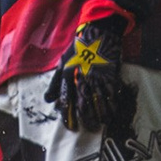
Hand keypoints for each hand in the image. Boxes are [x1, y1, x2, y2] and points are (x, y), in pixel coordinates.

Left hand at [50, 22, 131, 137]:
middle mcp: (81, 79)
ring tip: (101, 124)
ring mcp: (97, 78)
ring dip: (100, 116)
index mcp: (68, 77)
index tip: (71, 127)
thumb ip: (55, 83)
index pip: (66, 102)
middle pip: (83, 106)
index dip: (68, 117)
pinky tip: (112, 113)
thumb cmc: (78, 48)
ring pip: (98, 103)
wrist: (98, 32)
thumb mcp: (62, 63)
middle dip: (86, 120)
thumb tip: (48, 100)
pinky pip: (111, 95)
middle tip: (89, 129)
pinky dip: (112, 106)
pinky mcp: (110, 76)